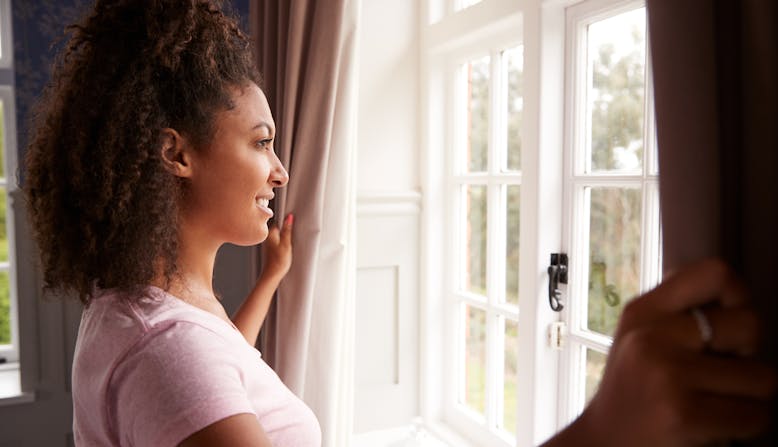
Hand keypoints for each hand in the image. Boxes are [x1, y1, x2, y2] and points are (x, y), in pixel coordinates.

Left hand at [260, 213, 292, 281]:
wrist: (272, 274)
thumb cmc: (279, 261)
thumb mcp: (286, 243)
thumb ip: (287, 230)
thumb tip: (289, 217)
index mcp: (270, 233)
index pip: (278, 221)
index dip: (286, 220)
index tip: (293, 221)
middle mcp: (268, 237)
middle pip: (278, 227)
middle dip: (286, 228)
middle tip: (293, 232)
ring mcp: (268, 243)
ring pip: (278, 234)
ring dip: (284, 235)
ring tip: (290, 241)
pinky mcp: (271, 249)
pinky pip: (278, 241)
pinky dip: (283, 242)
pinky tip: (287, 247)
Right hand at [581, 259, 775, 445]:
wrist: (605, 442)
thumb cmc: (634, 389)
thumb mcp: (641, 336)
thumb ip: (679, 311)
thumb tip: (738, 295)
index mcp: (644, 311)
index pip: (716, 273)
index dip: (740, 297)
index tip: (729, 325)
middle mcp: (652, 336)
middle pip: (749, 324)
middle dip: (748, 355)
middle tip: (720, 371)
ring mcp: (666, 375)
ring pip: (763, 377)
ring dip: (750, 396)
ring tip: (716, 401)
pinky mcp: (683, 415)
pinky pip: (754, 415)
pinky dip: (746, 424)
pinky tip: (716, 424)